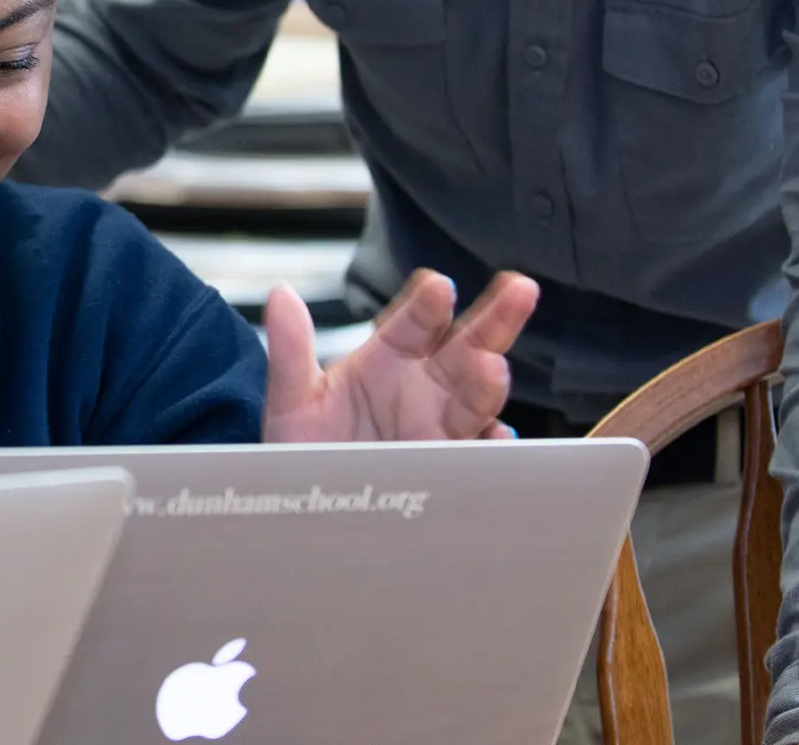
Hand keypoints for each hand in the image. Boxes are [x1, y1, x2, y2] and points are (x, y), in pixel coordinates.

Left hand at [262, 269, 537, 443]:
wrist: (308, 510)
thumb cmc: (305, 449)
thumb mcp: (293, 400)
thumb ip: (291, 350)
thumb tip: (280, 294)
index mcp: (388, 359)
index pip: (415, 321)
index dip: (428, 303)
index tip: (438, 288)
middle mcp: (423, 388)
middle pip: (467, 345)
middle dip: (495, 317)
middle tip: (518, 289)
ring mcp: (440, 428)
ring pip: (476, 397)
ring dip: (487, 383)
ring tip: (491, 367)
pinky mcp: (447, 468)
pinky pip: (477, 454)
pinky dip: (490, 447)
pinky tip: (496, 439)